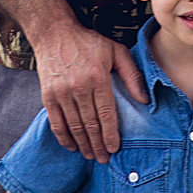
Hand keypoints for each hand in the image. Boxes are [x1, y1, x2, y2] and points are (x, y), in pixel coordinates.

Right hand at [35, 22, 147, 160]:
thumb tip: (144, 99)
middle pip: (90, 124)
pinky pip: (56, 122)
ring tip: (91, 155)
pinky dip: (64, 137)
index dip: (110, 134)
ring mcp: (61, 92)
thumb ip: (131, 75)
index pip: (106, 114)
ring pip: (74, 126)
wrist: (54, 33)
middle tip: (104, 159)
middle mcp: (78, 87)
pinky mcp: (48, 95)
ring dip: (83, 144)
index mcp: (98, 77)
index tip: (115, 148)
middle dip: (98, 145)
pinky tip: (72, 146)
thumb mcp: (116, 51)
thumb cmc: (88, 42)